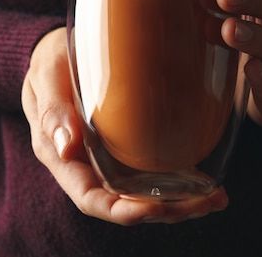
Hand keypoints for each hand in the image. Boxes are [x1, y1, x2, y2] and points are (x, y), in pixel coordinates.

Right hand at [21, 27, 228, 224]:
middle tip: (203, 204)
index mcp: (63, 157)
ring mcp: (111, 157)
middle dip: (164, 211)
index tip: (153, 210)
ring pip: (144, 192)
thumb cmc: (50, 63)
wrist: (62, 50)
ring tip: (215, 198)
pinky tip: (209, 181)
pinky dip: (182, 179)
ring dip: (179, 201)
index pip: (90, 198)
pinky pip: (154, 168)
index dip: (121, 210)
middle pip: (124, 202)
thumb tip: (65, 147)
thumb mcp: (46, 77)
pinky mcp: (129, 143)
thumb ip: (52, 110)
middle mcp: (89, 165)